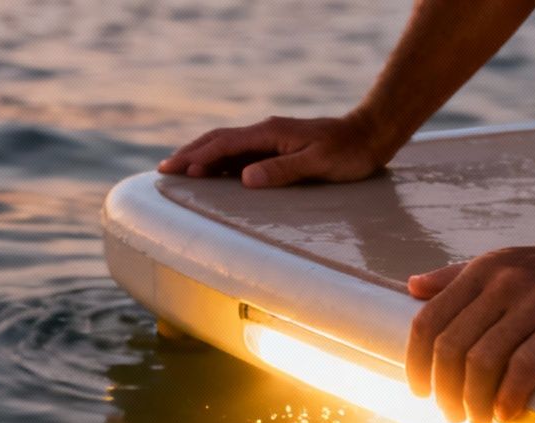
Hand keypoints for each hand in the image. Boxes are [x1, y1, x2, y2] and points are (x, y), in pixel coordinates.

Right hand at [158, 114, 393, 187]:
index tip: (175, 170)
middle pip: (218, 140)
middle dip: (190, 154)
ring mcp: (271, 138)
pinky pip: (240, 152)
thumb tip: (244, 179)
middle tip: (164, 170)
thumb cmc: (349, 152)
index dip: (197, 158)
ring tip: (180, 170)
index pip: (224, 145)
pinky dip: (220, 160)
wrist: (370, 135)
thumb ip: (281, 170)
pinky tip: (213, 172)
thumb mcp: (317, 163)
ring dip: (202, 156)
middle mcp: (266, 132)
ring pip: (227, 145)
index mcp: (270, 133)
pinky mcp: (277, 146)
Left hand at [405, 243, 534, 422]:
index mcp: (483, 271)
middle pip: (450, 348)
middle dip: (444, 392)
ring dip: (474, 402)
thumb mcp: (507, 262)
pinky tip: (508, 414)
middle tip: (452, 416)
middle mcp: (505, 282)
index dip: (415, 365)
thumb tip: (412, 288)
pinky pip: (525, 367)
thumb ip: (458, 276)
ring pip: (482, 362)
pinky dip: (510, 397)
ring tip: (479, 421)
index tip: (420, 393)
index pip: (428, 323)